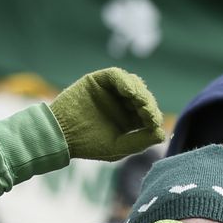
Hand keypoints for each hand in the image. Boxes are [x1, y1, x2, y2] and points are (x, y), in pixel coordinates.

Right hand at [49, 68, 164, 161]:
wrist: (60, 135)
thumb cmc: (88, 144)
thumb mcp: (117, 147)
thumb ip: (139, 141)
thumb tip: (162, 134)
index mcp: (129, 120)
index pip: (148, 114)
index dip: (153, 116)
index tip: (154, 122)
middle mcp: (122, 103)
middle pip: (143, 97)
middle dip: (147, 103)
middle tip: (147, 111)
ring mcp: (111, 91)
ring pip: (133, 84)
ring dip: (139, 91)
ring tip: (138, 100)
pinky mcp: (99, 80)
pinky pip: (116, 75)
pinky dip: (124, 80)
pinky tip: (128, 91)